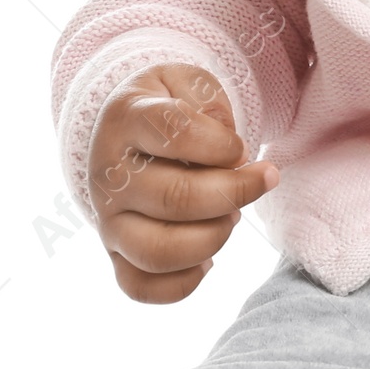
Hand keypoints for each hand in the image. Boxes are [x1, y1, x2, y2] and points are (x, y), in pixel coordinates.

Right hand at [87, 62, 279, 302]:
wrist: (127, 128)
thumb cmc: (170, 104)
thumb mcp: (190, 82)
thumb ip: (211, 103)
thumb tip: (230, 154)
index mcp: (126, 119)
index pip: (175, 133)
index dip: (222, 144)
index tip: (242, 148)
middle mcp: (109, 175)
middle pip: (175, 198)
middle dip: (235, 192)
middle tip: (261, 179)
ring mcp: (108, 220)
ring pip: (159, 251)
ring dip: (214, 236)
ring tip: (233, 215)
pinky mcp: (114, 253)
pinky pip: (140, 287)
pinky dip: (184, 282)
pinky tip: (208, 256)